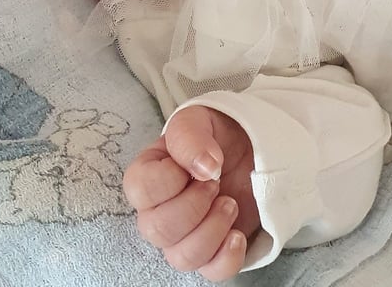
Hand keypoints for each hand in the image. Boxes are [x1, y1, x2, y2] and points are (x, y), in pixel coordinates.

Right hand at [124, 106, 257, 280]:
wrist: (252, 146)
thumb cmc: (218, 133)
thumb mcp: (200, 119)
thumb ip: (190, 136)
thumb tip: (202, 167)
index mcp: (149, 174)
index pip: (139, 190)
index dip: (168, 180)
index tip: (196, 166)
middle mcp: (160, 210)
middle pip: (157, 230)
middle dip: (193, 206)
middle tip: (215, 183)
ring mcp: (186, 235)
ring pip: (181, 257)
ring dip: (211, 230)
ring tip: (230, 203)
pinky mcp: (214, 250)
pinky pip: (211, 272)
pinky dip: (227, 257)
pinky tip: (237, 233)